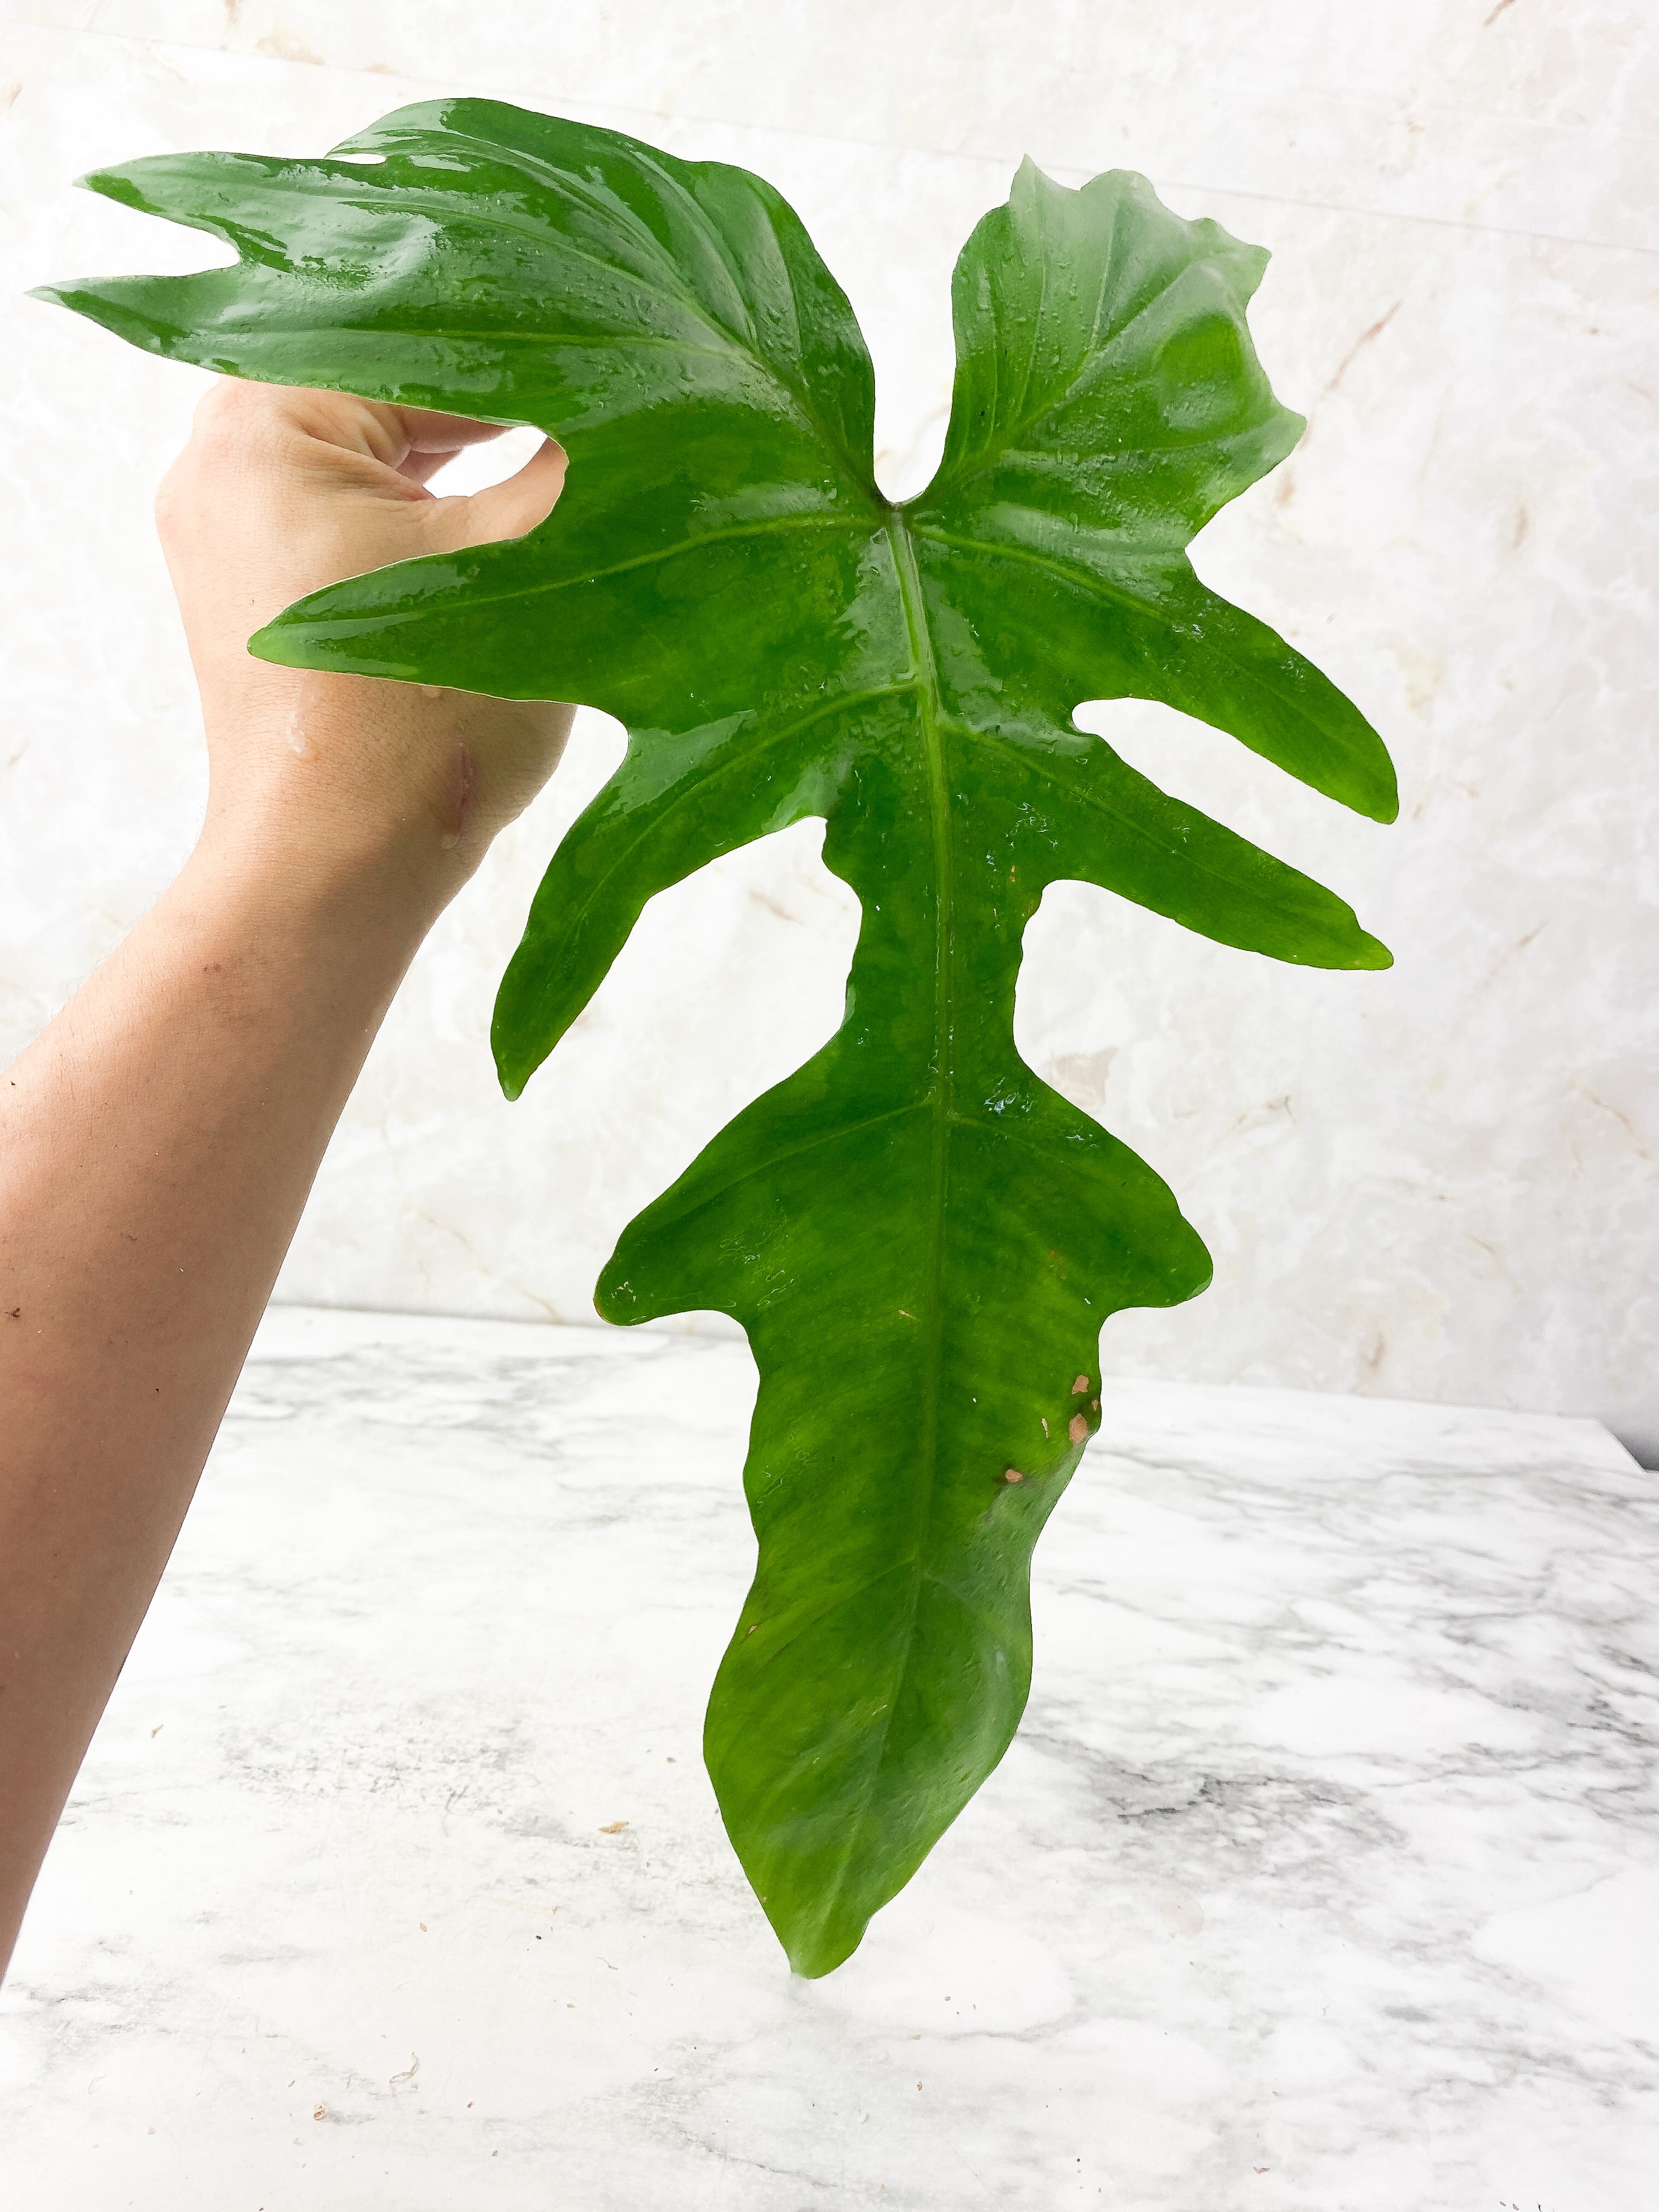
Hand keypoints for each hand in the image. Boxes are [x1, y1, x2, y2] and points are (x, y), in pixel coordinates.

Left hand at [156, 379, 573, 915]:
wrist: (338, 874)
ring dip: (464, 457)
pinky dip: (425, 510)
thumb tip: (651, 391)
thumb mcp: (530, 561)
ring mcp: (229, 535)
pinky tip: (502, 520)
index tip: (615, 341)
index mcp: (263, 425)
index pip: (414, 326)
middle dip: (494, 393)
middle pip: (383, 384)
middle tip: (600, 391)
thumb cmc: (419, 724)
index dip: (527, 332)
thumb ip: (585, 457)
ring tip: (563, 455)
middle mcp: (221, 465)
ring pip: (370, 452)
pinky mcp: (258, 596)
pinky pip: (351, 513)